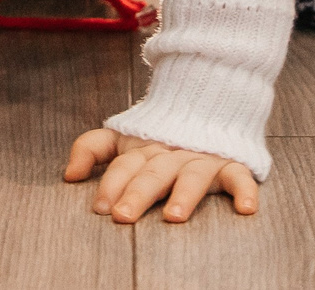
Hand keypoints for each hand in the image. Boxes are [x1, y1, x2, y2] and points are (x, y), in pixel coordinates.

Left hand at [63, 129, 257, 224]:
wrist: (206, 98)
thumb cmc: (157, 133)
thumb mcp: (122, 136)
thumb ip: (91, 148)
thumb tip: (68, 175)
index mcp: (144, 149)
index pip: (124, 165)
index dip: (111, 183)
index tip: (100, 207)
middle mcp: (172, 154)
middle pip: (153, 172)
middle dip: (137, 193)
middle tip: (123, 216)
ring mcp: (202, 157)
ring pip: (192, 175)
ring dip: (184, 194)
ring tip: (174, 216)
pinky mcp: (230, 162)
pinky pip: (240, 176)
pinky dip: (245, 191)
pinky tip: (245, 209)